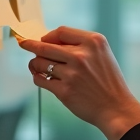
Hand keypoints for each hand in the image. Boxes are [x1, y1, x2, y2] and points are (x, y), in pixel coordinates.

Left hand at [19, 27, 139, 139]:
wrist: (116, 108)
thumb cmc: (108, 81)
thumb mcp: (102, 54)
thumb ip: (81, 45)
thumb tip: (49, 41)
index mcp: (93, 42)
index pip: (61, 31)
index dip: (48, 35)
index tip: (41, 39)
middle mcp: (82, 55)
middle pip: (45, 45)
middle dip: (31, 45)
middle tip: (23, 44)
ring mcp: (72, 73)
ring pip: (39, 63)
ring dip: (35, 65)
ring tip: (36, 68)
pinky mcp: (64, 91)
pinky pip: (40, 80)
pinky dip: (37, 78)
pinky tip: (41, 78)